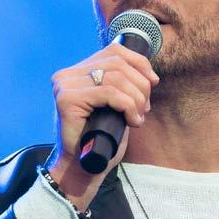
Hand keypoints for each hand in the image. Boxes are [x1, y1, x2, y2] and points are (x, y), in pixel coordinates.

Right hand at [45, 42, 159, 210]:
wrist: (81, 167)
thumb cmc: (100, 138)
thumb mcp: (115, 105)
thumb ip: (122, 85)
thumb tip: (149, 75)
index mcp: (77, 71)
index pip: (114, 51)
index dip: (140, 63)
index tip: (153, 82)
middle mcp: (67, 75)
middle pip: (117, 63)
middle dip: (140, 84)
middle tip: (144, 107)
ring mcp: (65, 86)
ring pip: (116, 78)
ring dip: (136, 98)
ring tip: (138, 116)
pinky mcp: (67, 100)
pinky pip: (109, 93)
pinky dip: (128, 106)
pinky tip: (132, 121)